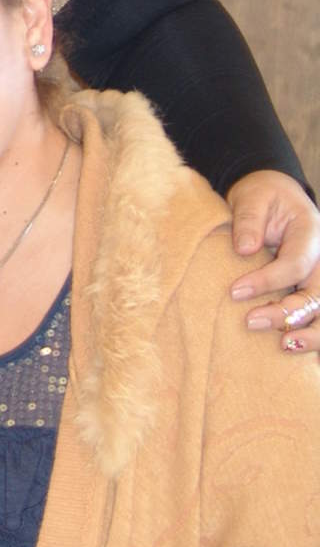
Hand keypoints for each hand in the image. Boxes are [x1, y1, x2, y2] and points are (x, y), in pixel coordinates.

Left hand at [227, 170, 319, 351]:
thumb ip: (249, 220)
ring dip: (307, 332)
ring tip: (284, 345)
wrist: (272, 198)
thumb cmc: (262, 196)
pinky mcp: (309, 289)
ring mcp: (318, 277)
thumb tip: (245, 249)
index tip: (235, 291)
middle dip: (286, 312)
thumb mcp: (253, 197)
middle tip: (251, 321)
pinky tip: (294, 350)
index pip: (296, 264)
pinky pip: (315, 314)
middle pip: (314, 294)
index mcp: (311, 234)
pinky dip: (309, 333)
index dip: (267, 281)